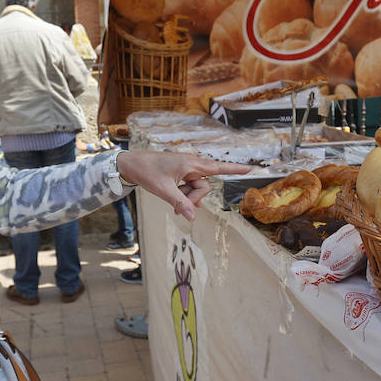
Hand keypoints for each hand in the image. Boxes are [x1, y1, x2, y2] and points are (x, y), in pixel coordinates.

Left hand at [115, 150, 250, 219]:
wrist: (131, 164)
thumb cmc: (147, 172)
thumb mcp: (163, 190)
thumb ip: (180, 203)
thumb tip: (193, 216)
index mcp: (190, 164)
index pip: (217, 168)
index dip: (234, 170)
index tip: (249, 169)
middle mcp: (191, 165)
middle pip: (205, 186)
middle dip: (194, 199)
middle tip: (178, 207)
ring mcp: (186, 170)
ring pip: (196, 189)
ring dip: (187, 199)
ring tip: (172, 203)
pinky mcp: (181, 174)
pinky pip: (189, 188)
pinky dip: (183, 196)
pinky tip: (174, 202)